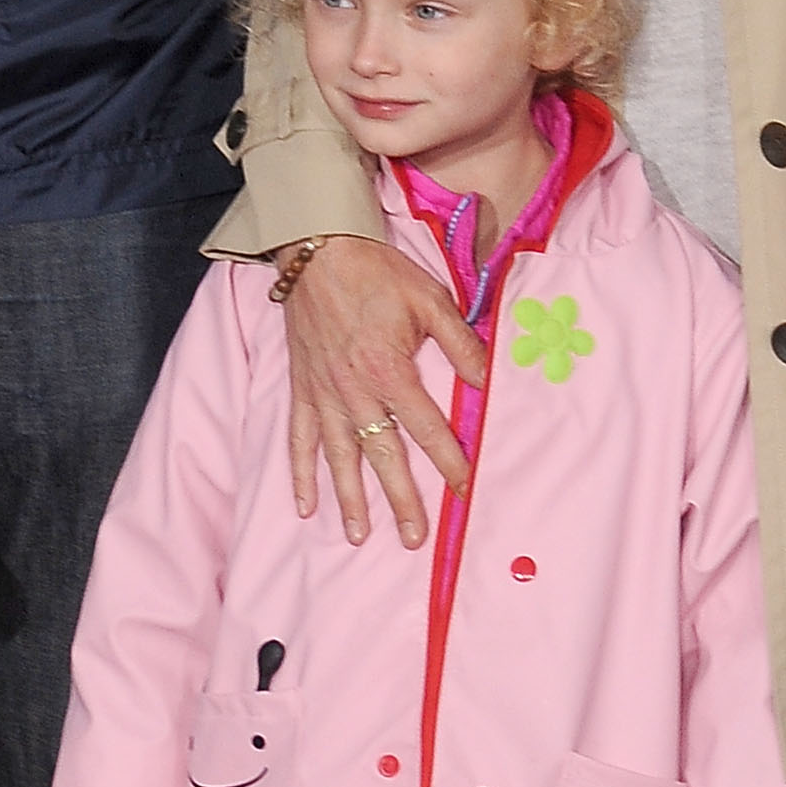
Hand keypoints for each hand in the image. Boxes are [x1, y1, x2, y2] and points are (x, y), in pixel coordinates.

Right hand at [280, 235, 485, 549]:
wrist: (318, 248)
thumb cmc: (376, 271)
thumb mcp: (430, 298)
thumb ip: (460, 342)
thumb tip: (486, 380)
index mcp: (390, 370)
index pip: (426, 428)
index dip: (449, 460)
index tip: (465, 487)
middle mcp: (355, 391)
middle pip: (382, 455)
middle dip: (400, 499)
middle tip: (414, 537)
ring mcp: (324, 393)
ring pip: (339, 456)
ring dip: (350, 499)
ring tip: (360, 536)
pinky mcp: (302, 387)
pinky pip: (299, 437)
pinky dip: (300, 473)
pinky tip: (305, 505)